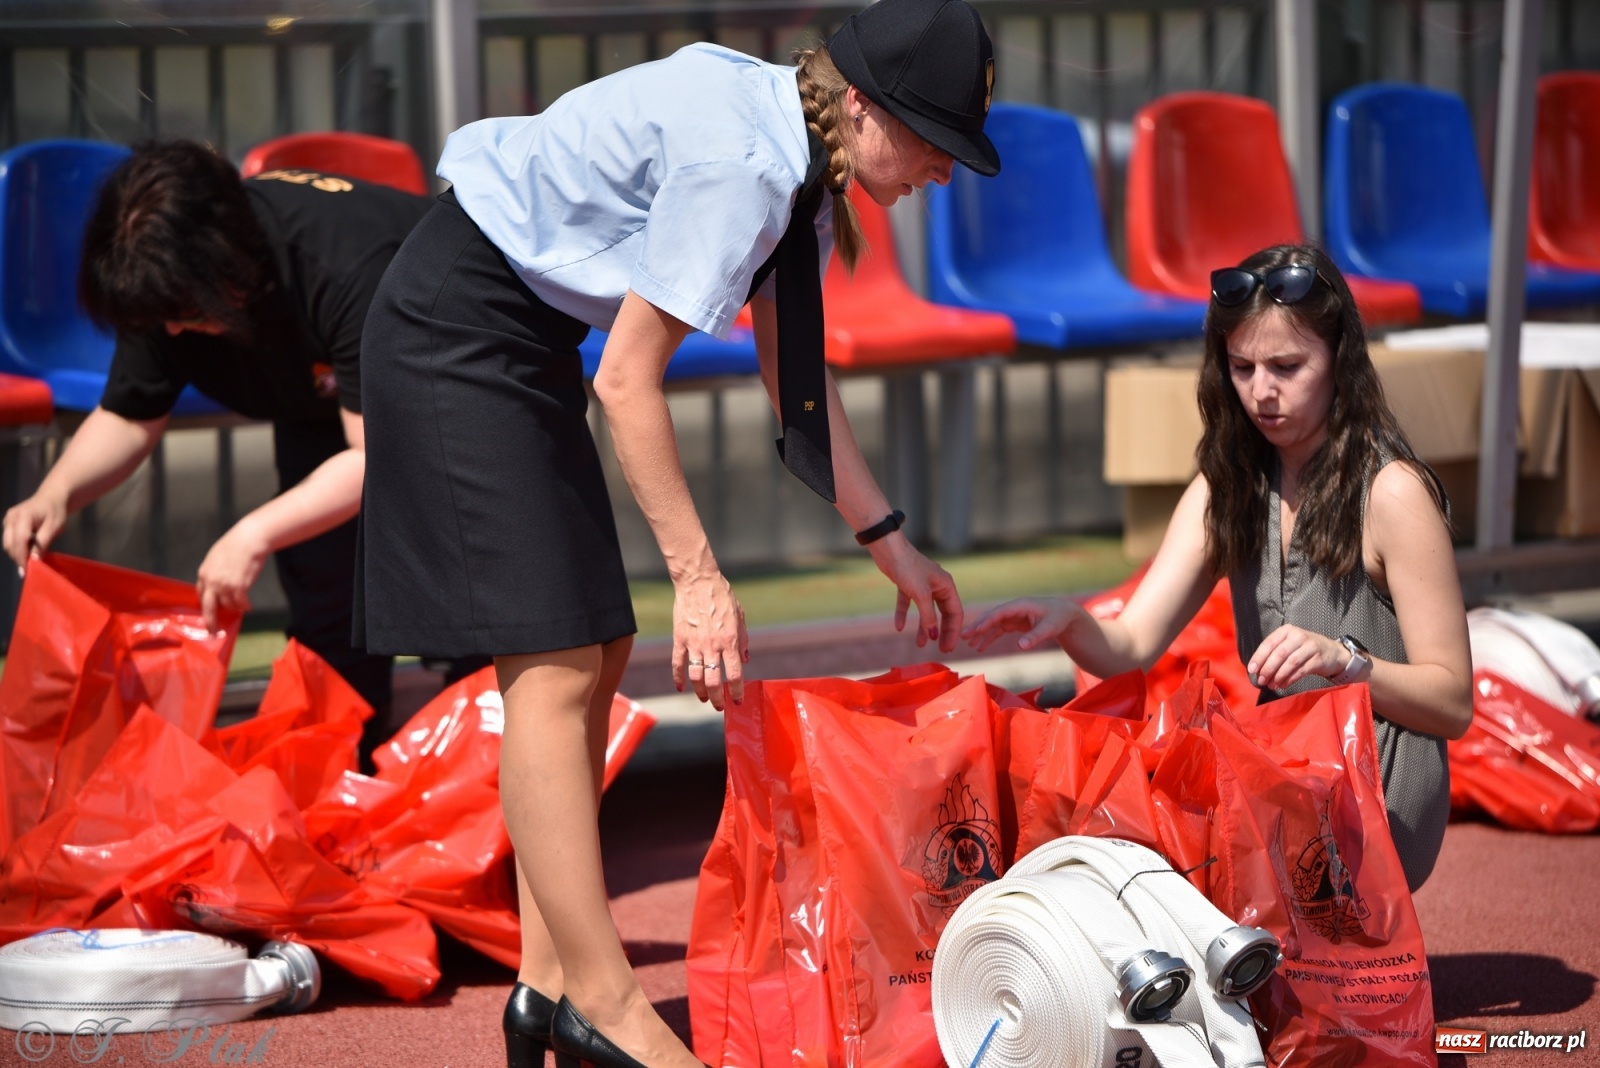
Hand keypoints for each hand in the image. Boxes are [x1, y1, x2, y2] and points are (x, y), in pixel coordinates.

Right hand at [2, 491, 67, 571]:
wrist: (51, 498)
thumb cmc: (55, 512)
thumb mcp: (54, 527)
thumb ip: (43, 543)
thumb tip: (34, 560)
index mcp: (24, 515)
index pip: (20, 540)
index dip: (22, 556)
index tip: (27, 570)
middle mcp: (11, 517)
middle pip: (10, 544)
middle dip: (18, 558)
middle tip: (29, 569)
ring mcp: (7, 520)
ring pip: (7, 543)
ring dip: (17, 554)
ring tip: (30, 561)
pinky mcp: (8, 523)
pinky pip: (9, 540)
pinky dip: (17, 548)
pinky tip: (28, 551)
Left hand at [196, 519, 270, 631]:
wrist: (249, 539)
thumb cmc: (236, 544)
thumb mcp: (217, 556)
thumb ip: (214, 570)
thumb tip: (218, 581)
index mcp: (204, 573)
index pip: (201, 594)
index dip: (206, 603)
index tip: (209, 610)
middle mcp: (211, 582)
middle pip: (208, 607)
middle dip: (210, 621)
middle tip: (212, 631)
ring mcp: (225, 586)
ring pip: (228, 605)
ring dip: (235, 607)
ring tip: (243, 606)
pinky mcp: (239, 588)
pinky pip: (241, 603)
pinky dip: (245, 606)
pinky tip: (249, 606)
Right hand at [671, 568, 748, 710]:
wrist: (698, 582)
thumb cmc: (722, 597)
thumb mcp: (740, 617)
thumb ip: (743, 640)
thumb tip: (745, 660)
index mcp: (729, 641)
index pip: (734, 674)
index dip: (737, 691)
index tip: (738, 701)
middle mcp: (712, 646)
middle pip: (714, 681)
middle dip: (718, 698)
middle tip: (719, 706)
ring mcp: (694, 644)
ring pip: (695, 676)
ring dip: (700, 692)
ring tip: (704, 699)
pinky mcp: (679, 639)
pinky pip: (677, 663)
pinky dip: (678, 678)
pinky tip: (681, 687)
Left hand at [866, 533, 962, 652]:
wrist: (888, 549)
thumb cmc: (908, 568)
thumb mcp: (921, 594)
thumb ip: (928, 616)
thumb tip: (933, 636)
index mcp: (947, 585)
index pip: (956, 613)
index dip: (953, 631)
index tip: (948, 648)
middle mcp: (937, 586)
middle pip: (943, 613)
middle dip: (941, 631)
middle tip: (940, 649)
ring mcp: (922, 585)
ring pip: (926, 611)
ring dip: (922, 627)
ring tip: (919, 644)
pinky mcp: (907, 585)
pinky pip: (908, 604)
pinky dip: (904, 615)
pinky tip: (898, 627)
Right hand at [963, 596, 1081, 653]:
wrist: (1065, 615)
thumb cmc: (1058, 618)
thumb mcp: (1049, 628)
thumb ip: (1035, 637)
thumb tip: (1020, 646)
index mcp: (1020, 605)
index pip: (1000, 612)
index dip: (987, 621)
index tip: (975, 631)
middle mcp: (1013, 609)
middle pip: (992, 617)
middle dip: (978, 627)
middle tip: (963, 637)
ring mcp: (1012, 616)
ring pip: (992, 625)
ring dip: (981, 634)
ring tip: (970, 645)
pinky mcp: (1014, 623)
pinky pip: (998, 630)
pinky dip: (989, 638)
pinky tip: (980, 647)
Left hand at [1248, 625, 1347, 690]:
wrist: (1332, 652)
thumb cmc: (1304, 649)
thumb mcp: (1289, 645)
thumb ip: (1274, 653)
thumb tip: (1256, 670)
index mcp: (1286, 630)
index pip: (1269, 643)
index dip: (1259, 657)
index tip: (1252, 670)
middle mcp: (1298, 636)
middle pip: (1279, 653)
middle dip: (1268, 669)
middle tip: (1261, 681)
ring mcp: (1310, 647)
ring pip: (1290, 663)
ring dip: (1278, 676)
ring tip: (1271, 685)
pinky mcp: (1318, 659)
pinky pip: (1301, 671)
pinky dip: (1290, 679)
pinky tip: (1283, 685)